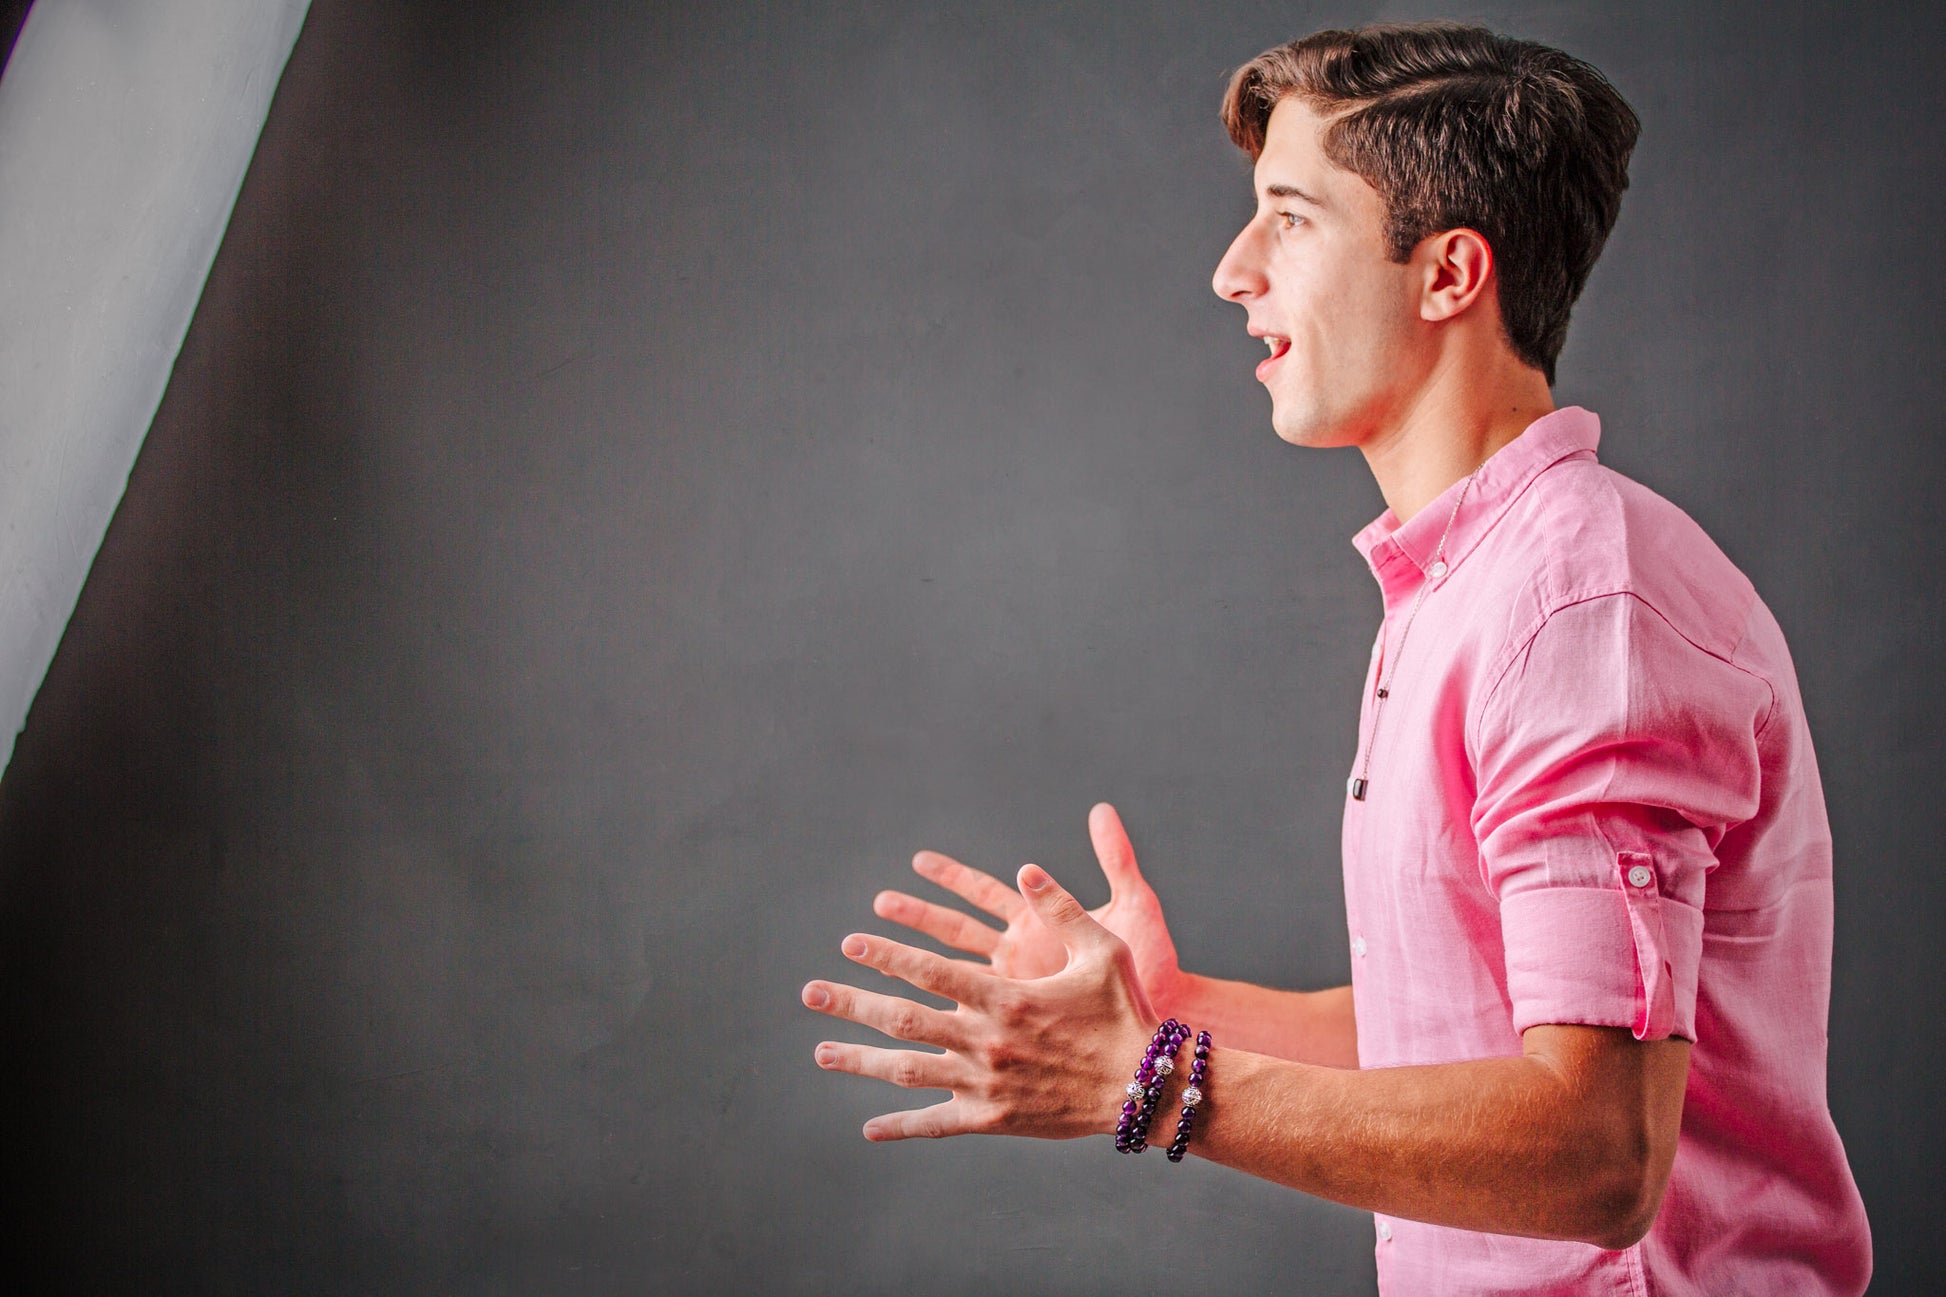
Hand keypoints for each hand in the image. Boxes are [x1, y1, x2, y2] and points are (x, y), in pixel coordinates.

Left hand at [802, 863, 1158, 1140]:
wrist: (1145, 1088)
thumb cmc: (1126, 1013)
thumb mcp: (1101, 950)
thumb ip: (1061, 908)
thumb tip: (1026, 868)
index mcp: (1006, 997)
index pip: (930, 971)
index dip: (888, 954)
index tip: (852, 942)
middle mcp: (986, 1041)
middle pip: (903, 1018)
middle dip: (853, 1002)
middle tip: (811, 992)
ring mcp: (984, 1083)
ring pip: (908, 1070)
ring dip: (860, 1059)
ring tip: (820, 1051)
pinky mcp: (993, 1119)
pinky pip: (937, 1124)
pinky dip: (901, 1126)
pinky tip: (869, 1128)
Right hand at [871, 802, 1184, 1008]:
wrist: (1162, 1030)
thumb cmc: (1156, 967)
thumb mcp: (1135, 909)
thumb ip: (1116, 859)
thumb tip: (1101, 809)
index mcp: (1039, 926)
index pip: (984, 893)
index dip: (952, 877)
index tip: (917, 860)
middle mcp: (1019, 958)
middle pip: (955, 932)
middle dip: (915, 917)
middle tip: (876, 905)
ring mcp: (1013, 997)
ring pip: (948, 981)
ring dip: (910, 971)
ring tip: (868, 964)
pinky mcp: (1015, 1032)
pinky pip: (965, 1029)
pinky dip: (932, 1032)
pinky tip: (900, 1030)